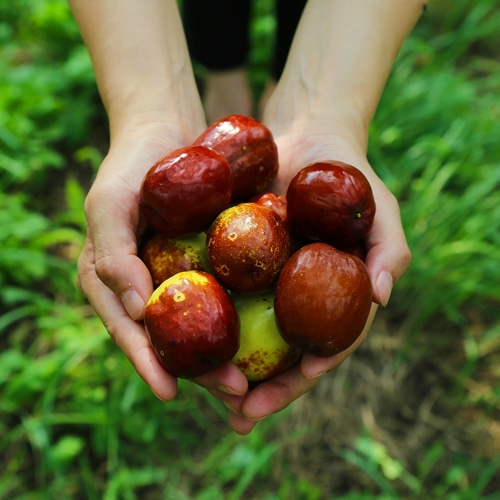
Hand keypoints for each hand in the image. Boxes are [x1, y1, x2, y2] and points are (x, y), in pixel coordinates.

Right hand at [77, 121, 249, 401]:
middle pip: (172, 339)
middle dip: (199, 371)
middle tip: (234, 392)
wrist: (167, 128)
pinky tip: (270, 334)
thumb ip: (111, 255)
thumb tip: (135, 311)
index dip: (149, 365)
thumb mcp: (110, 204)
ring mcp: (180, 275)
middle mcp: (148, 287)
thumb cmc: (131, 165)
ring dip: (226, 354)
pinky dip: (243, 316)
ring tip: (255, 380)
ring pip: (203, 325)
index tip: (171, 393)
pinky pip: (226, 294)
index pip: (130, 333)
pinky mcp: (209, 260)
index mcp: (114, 284)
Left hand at [207, 124, 410, 434]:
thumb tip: (380, 297)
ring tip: (200, 391)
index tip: (285, 392)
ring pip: (243, 332)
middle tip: (237, 416)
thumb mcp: (380, 209)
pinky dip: (203, 315)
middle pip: (278, 354)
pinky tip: (179, 336)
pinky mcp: (234, 257)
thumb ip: (388, 251)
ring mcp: (264, 281)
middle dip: (261, 389)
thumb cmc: (350, 174)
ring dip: (224, 365)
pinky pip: (217, 290)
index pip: (321, 349)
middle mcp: (295, 297)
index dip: (306, 376)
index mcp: (330, 298)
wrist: (308, 133)